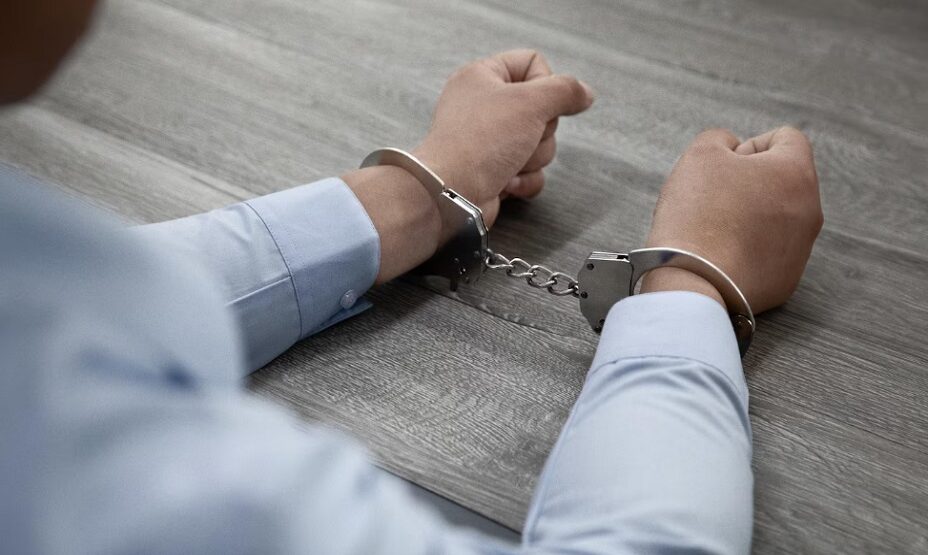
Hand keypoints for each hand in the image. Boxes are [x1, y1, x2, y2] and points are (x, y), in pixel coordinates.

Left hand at [414, 49, 594, 225]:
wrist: (452, 195)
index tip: (537, 102)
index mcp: (482, 76)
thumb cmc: (478, 144)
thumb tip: (584, 92)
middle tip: (521, 137)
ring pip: (539, 144)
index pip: (533, 63)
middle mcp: (484, 105)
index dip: (545, 84)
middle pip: (542, 109)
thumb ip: (565, 91)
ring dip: (532, 158)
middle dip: (540, 131)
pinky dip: (525, 179)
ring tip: (508, 162)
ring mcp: (489, 140)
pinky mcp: (494, 170)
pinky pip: (531, 171)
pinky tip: (506, 181)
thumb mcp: (530, 102)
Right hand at [641, 127, 823, 312]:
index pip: (786, 138)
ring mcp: (801, 250)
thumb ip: (720, 139)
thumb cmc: (697, 214)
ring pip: (776, 219)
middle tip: (713, 199)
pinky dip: (747, 250)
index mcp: (796, 172)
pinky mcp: (786, 281)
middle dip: (750, 184)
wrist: (693, 282)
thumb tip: (733, 150)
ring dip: (749, 217)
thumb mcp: (700, 154)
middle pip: (782, 182)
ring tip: (713, 231)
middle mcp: (810, 210)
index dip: (749, 146)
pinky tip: (719, 256)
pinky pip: (768, 254)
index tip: (724, 167)